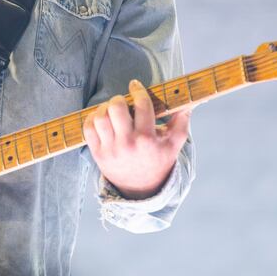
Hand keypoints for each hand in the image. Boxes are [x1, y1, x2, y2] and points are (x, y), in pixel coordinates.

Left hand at [83, 79, 190, 199]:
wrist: (141, 190)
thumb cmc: (158, 163)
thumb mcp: (174, 145)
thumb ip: (181, 123)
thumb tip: (188, 103)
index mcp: (148, 139)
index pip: (142, 105)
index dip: (138, 90)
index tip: (135, 85)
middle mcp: (128, 143)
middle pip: (116, 108)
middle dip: (119, 99)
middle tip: (123, 102)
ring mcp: (111, 149)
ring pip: (100, 117)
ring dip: (104, 108)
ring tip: (111, 111)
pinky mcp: (98, 154)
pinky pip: (88, 129)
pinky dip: (92, 119)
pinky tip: (101, 119)